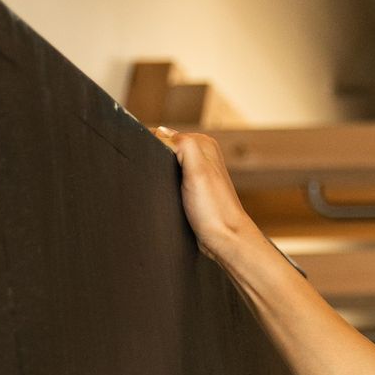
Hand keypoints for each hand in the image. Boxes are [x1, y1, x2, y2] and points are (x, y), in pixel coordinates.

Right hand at [153, 127, 253, 261]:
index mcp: (203, 144)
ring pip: (164, 166)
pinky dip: (162, 186)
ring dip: (157, 175)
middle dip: (154, 160)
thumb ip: (183, 145)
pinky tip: (163, 195)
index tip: (150, 163)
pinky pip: (168, 181)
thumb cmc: (214, 209)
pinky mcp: (190, 190)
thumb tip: (160, 134)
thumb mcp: (198, 170)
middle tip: (155, 178)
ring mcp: (195, 173)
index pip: (165, 134)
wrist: (224, 241)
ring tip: (160, 188)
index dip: (152, 146)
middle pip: (163, 149)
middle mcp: (201, 155)